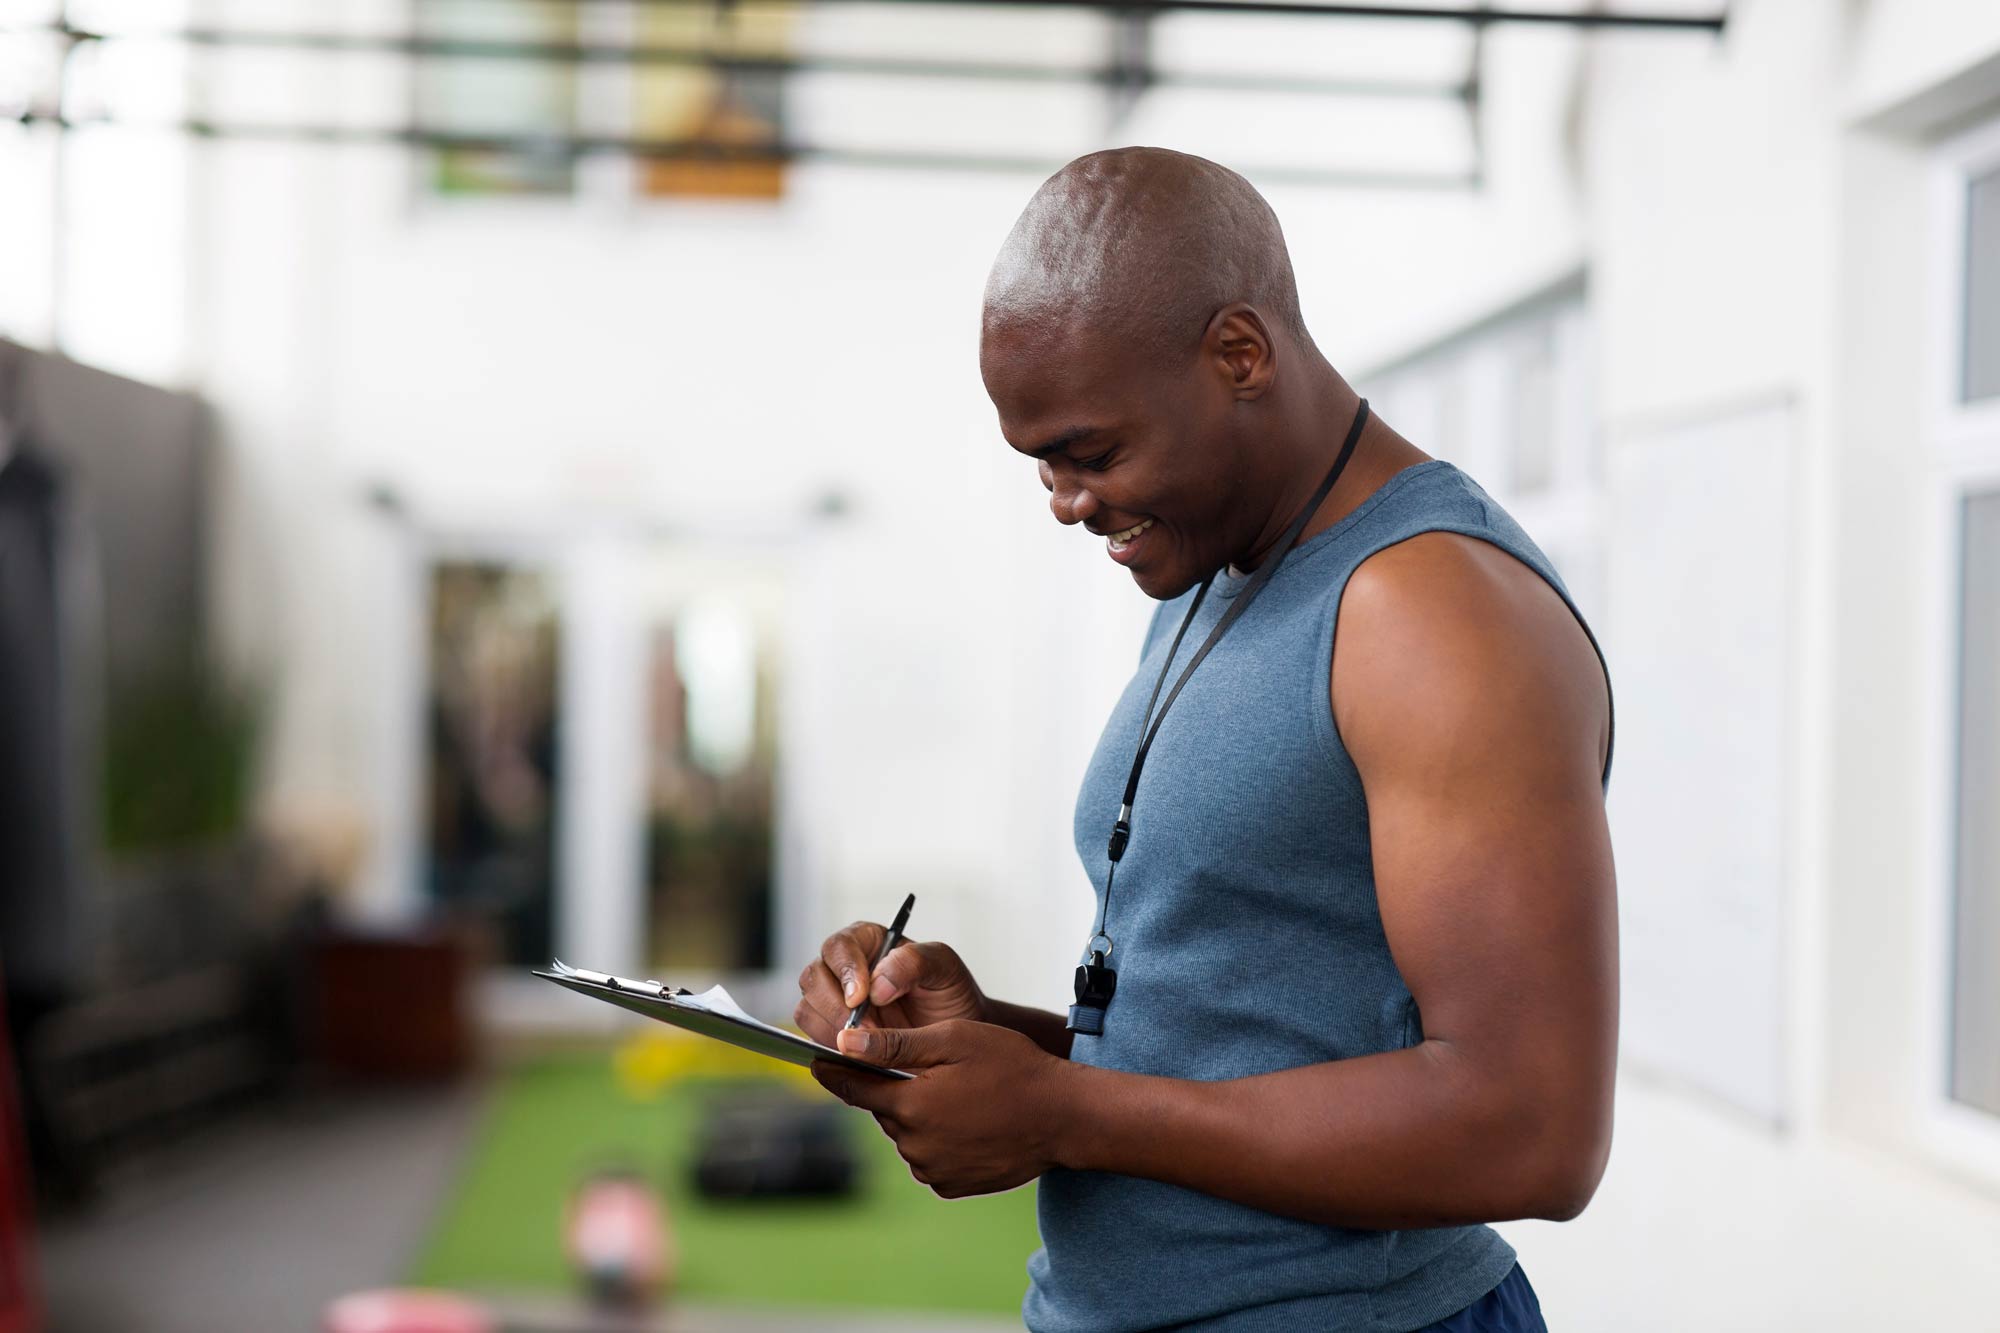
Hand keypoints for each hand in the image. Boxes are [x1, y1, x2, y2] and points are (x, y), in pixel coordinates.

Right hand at [793, 923, 986, 1044]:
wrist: (957, 1037)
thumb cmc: (950, 994)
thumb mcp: (944, 968)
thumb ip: (913, 962)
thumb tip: (876, 984)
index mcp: (867, 943)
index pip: (838, 947)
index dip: (844, 971)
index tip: (860, 998)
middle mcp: (843, 970)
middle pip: (813, 978)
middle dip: (835, 1007)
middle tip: (867, 1030)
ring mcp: (833, 1003)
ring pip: (807, 1010)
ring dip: (832, 1030)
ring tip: (869, 1045)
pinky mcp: (831, 1033)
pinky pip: (814, 1040)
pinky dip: (831, 1049)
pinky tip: (861, 1056)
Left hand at [810, 1020, 1073, 1197]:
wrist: (1063, 1118)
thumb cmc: (1012, 1067)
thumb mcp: (954, 1040)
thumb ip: (895, 1045)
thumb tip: (844, 1043)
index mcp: (910, 1104)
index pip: (853, 1087)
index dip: (833, 1071)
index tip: (815, 1062)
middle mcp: (914, 1144)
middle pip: (884, 1110)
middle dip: (896, 1090)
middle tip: (932, 1072)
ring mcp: (932, 1170)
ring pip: (907, 1135)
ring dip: (920, 1116)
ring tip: (961, 1097)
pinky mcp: (950, 1186)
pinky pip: (929, 1158)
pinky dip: (939, 1141)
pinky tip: (969, 1124)